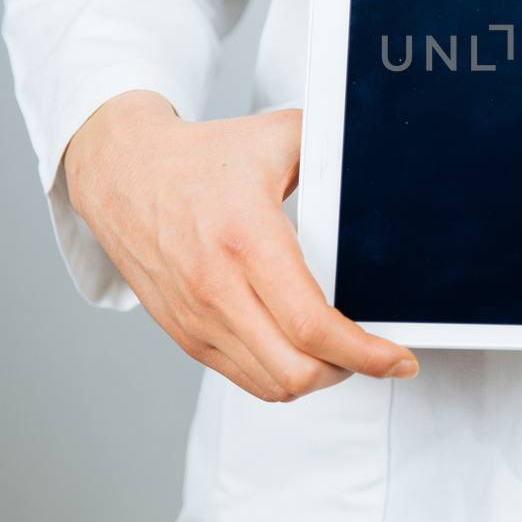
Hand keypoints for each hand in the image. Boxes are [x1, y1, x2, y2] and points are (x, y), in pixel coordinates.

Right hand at [64, 91, 417, 401]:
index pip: (313, 325)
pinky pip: (245, 378)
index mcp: (247, 239)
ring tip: (343, 353)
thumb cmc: (201, 157)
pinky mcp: (185, 333)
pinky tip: (303, 352)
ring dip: (318, 378)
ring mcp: (197, 318)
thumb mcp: (275, 137)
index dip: (366, 353)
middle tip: (378, 354)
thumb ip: (331, 145)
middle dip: (351, 371)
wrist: (122, 171)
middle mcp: (218, 288)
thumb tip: (380, 152)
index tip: (399, 359)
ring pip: (273, 385)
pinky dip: (283, 376)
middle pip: (297, 371)